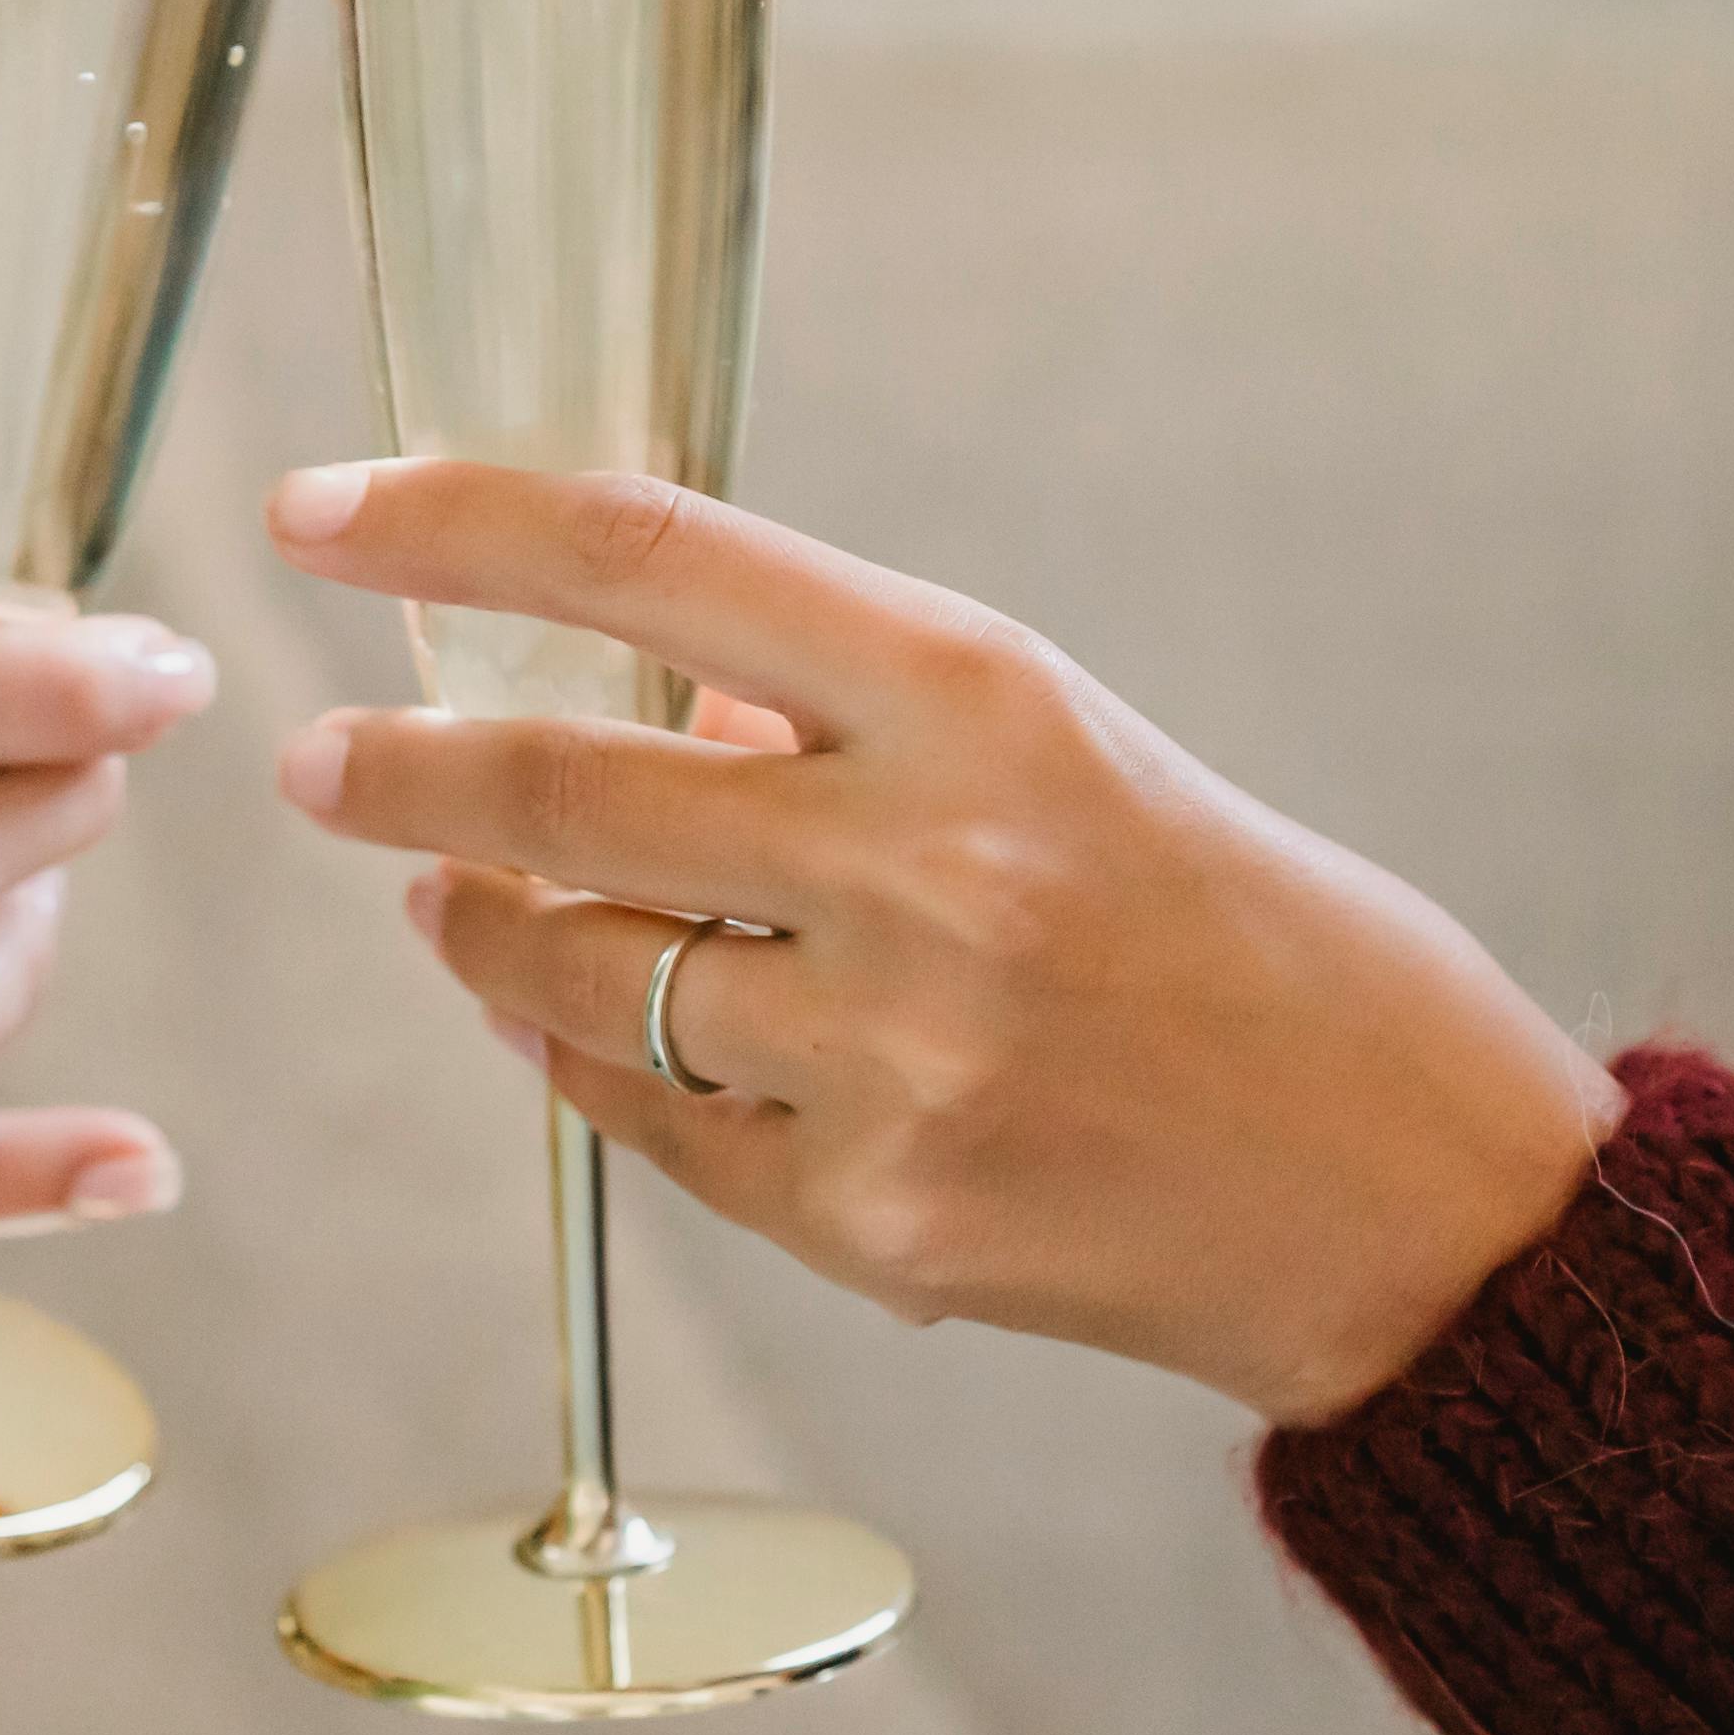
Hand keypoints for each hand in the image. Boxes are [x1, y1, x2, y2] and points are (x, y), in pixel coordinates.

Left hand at [266, 463, 1616, 1423]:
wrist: (1414, 1194)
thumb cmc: (1243, 933)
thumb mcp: (1068, 752)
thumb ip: (847, 719)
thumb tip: (637, 697)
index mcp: (978, 696)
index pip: (643, 557)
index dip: (449, 523)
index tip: (319, 515)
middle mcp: (923, 864)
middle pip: (555, 783)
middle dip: (393, 765)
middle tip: (320, 755)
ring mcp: (892, 1057)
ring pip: (570, 971)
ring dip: (477, 927)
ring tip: (447, 897)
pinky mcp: (874, 1219)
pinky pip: (648, 1124)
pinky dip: (579, 1062)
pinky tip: (561, 1022)